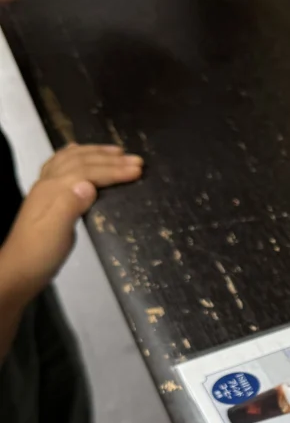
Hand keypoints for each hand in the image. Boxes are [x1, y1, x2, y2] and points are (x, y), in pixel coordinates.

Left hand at [0, 144, 142, 301]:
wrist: (19, 270)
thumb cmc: (41, 254)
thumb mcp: (57, 233)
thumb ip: (71, 206)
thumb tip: (90, 185)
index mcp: (54, 191)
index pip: (87, 172)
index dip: (113, 170)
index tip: (138, 171)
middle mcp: (48, 184)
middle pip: (80, 162)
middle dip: (110, 159)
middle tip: (137, 160)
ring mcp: (45, 189)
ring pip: (70, 160)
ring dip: (95, 153)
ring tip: (116, 152)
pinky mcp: (47, 197)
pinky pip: (61, 166)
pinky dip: (75, 157)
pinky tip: (80, 155)